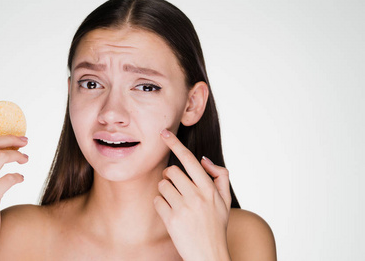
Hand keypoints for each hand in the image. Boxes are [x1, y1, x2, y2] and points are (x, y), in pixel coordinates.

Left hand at [154, 129, 231, 260]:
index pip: (189, 159)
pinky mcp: (171, 220)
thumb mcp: (225, 200)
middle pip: (171, 171)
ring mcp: (184, 208)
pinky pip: (157, 201)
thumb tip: (204, 159)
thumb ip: (220, 176)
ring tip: (175, 202)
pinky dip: (160, 205)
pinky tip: (170, 213)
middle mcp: (197, 196)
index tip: (163, 133)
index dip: (175, 143)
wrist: (209, 255)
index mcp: (209, 188)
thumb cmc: (216, 225)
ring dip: (165, 191)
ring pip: (162, 185)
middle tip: (175, 186)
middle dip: (169, 176)